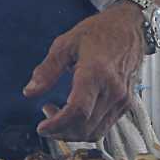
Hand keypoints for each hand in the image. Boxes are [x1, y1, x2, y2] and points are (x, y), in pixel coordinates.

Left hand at [23, 6, 143, 141]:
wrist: (129, 27)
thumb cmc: (99, 32)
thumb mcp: (66, 44)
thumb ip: (47, 69)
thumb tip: (30, 92)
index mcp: (96, 72)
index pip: (77, 111)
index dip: (57, 124)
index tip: (42, 128)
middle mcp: (113, 89)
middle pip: (84, 126)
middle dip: (60, 131)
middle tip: (46, 117)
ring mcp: (122, 99)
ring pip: (95, 132)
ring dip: (72, 132)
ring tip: (57, 115)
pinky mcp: (126, 104)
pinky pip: (104, 127)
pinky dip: (86, 129)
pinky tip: (74, 115)